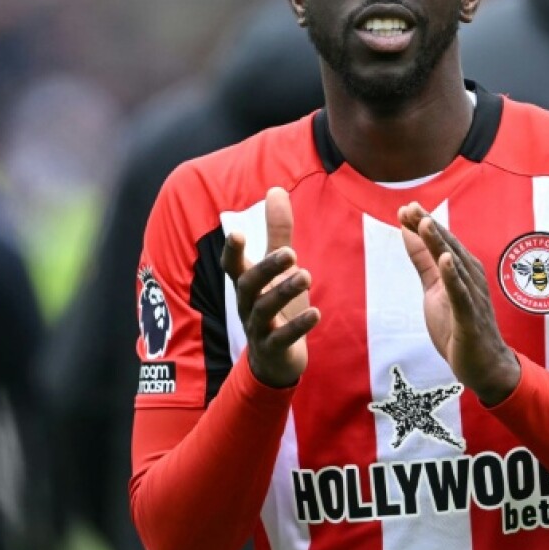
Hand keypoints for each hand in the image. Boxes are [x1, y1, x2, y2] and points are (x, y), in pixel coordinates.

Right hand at [221, 187, 319, 387]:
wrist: (275, 360)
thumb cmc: (277, 306)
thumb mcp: (279, 269)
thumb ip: (278, 232)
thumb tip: (276, 189)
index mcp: (247, 284)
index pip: (232, 265)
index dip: (232, 251)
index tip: (236, 232)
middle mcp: (248, 304)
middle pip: (249, 285)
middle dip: (267, 268)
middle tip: (291, 253)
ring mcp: (259, 328)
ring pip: (265, 310)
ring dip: (285, 292)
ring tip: (307, 275)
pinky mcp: (274, 349)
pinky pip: (282, 337)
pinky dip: (298, 326)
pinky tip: (316, 313)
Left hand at [398, 202, 519, 404]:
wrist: (484, 367)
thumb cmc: (460, 326)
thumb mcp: (434, 290)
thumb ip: (423, 262)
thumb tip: (408, 232)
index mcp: (462, 271)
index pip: (441, 243)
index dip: (423, 225)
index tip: (405, 208)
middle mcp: (470, 279)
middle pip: (448, 249)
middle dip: (429, 227)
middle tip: (411, 208)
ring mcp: (472, 298)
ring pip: (455, 267)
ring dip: (440, 245)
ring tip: (425, 223)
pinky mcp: (470, 319)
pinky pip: (461, 296)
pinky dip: (454, 277)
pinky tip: (445, 261)